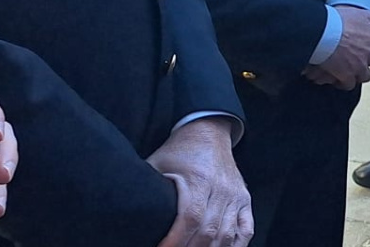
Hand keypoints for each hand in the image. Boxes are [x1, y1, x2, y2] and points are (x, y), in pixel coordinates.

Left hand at [149, 118, 251, 246]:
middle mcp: (222, 188)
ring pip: (227, 234)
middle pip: (209, 230)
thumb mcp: (157, 165)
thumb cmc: (178, 153)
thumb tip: (123, 208)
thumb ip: (145, 188)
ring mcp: (235, 195)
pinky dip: (236, 246)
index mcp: (200, 179)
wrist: (208, 134)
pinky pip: (246, 229)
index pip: (191, 217)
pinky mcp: (244, 200)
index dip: (176, 240)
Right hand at [304, 8, 369, 90]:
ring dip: (359, 74)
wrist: (323, 32)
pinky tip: (338, 79)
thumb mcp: (359, 13)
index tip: (366, 48)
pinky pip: (349, 85)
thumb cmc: (337, 20)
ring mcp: (360, 65)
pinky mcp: (347, 75)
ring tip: (349, 71)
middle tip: (360, 60)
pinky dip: (344, 83)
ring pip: (366, 75)